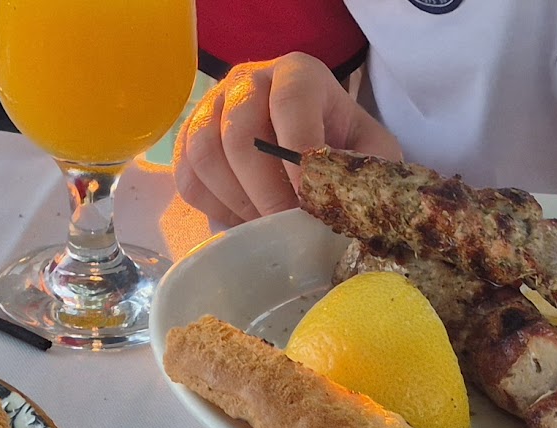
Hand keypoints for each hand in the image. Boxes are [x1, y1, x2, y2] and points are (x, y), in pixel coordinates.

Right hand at [174, 52, 401, 226]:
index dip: (298, 147)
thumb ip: (366, 169)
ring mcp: (211, 106)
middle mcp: (248, 80)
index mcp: (298, 73)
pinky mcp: (188, 138)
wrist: (309, 138)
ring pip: (206, 155)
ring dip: (235, 200)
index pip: (291, 100)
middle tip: (284, 225)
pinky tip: (241, 219)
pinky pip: (187, 176)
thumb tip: (347, 204)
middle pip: (240, 133)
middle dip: (264, 190)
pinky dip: (213, 206)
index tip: (308, 195)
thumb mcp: (369, 149)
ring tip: (263, 226)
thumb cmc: (339, 143)